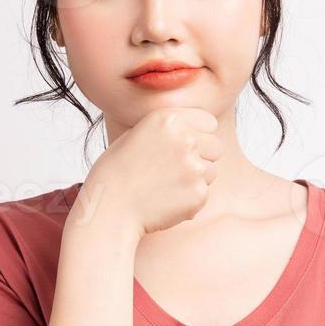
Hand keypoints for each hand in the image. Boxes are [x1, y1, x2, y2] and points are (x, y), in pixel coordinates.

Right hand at [78, 107, 222, 235]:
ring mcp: (194, 166)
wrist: (109, 207)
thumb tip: (201, 129)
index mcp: (169, 119)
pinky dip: (189, 201)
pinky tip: (164, 201)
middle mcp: (185, 138)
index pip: (209, 123)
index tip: (181, 149)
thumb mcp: (140, 133)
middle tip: (173, 171)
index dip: (198, 136)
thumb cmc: (119, 171)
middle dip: (201, 158)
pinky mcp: (198, 193)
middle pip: (216, 146)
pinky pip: (204, 194)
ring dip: (195, 180)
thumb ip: (171, 128)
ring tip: (165, 186)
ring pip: (211, 172)